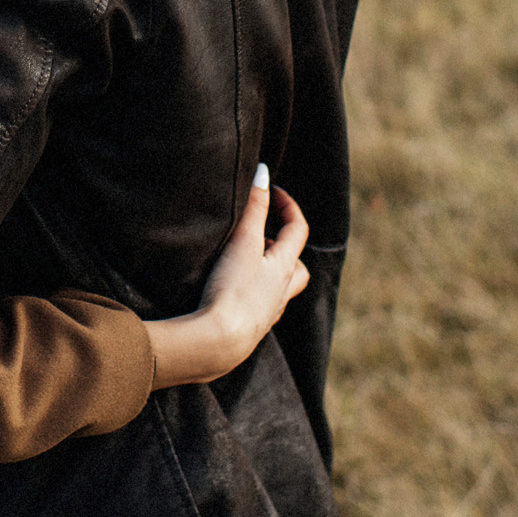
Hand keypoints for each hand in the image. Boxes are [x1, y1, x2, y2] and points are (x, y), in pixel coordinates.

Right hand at [144, 168, 311, 387]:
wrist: (219, 343)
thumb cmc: (233, 290)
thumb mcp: (243, 242)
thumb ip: (253, 207)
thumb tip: (263, 172)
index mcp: (284, 268)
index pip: (297, 230)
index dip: (288, 206)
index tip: (272, 189)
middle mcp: (281, 292)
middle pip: (297, 266)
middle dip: (284, 246)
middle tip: (261, 232)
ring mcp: (266, 314)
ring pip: (279, 289)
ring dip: (269, 273)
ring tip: (245, 263)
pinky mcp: (248, 330)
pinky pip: (259, 308)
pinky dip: (252, 295)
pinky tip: (232, 293)